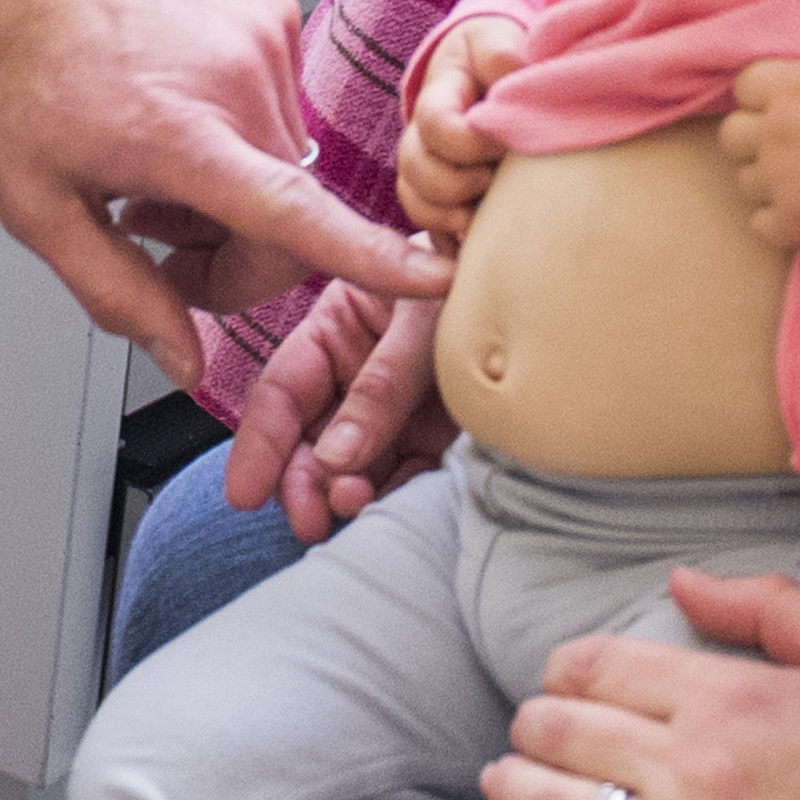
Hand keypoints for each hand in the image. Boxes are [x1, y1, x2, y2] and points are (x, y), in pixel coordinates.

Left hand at [0, 0, 450, 395]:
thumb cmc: (16, 62)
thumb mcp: (34, 202)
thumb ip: (115, 291)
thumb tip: (184, 361)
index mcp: (181, 130)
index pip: (296, 211)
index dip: (372, 257)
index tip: (432, 279)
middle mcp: (238, 77)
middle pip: (290, 215)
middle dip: (233, 253)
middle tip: (157, 240)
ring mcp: (264, 32)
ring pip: (287, 160)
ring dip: (235, 188)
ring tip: (151, 166)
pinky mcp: (272, 5)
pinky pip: (279, 100)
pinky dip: (238, 127)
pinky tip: (173, 111)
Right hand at [222, 275, 457, 541]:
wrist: (555, 298)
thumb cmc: (476, 281)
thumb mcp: (422, 323)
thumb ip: (381, 387)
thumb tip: (334, 459)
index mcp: (337, 329)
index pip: (283, 391)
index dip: (259, 443)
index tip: (244, 493)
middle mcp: (355, 375)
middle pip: (308, 440)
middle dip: (302, 483)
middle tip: (311, 518)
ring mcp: (392, 414)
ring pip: (349, 470)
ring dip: (343, 495)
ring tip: (352, 506)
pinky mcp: (430, 444)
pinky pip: (402, 482)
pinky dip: (392, 500)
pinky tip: (389, 508)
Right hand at [397, 14, 528, 236]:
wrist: (496, 76)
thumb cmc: (502, 56)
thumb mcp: (499, 40)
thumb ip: (501, 52)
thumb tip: (514, 73)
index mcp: (438, 94)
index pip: (435, 124)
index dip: (468, 141)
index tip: (505, 142)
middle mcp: (423, 136)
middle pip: (415, 168)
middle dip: (455, 181)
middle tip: (494, 180)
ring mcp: (428, 170)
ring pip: (415, 202)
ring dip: (448, 215)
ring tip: (483, 217)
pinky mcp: (441, 200)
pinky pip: (429, 232)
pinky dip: (449, 244)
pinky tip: (477, 247)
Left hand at [473, 566, 799, 799]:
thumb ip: (769, 609)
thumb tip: (679, 582)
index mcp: (729, 701)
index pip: (604, 668)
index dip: (567, 669)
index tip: (561, 679)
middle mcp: (692, 776)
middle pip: (568, 734)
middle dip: (535, 725)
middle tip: (529, 731)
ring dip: (516, 789)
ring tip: (502, 782)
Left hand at [719, 42, 799, 248]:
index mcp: (790, 86)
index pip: (743, 86)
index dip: (764, 95)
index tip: (788, 104)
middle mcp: (775, 130)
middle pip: (732, 134)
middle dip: (755, 138)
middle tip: (788, 144)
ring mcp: (780, 178)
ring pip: (744, 180)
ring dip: (766, 180)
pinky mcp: (794, 220)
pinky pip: (760, 223)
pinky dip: (777, 220)